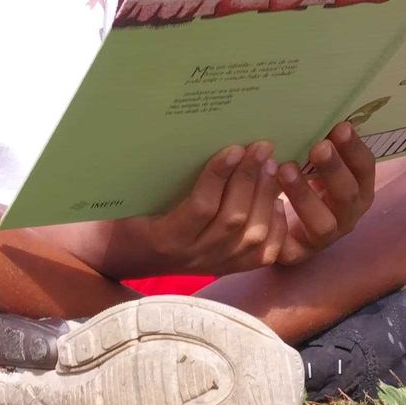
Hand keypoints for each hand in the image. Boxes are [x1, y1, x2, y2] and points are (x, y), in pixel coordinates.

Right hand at [121, 142, 289, 276]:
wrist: (127, 254)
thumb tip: (194, 136)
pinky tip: (278, 202)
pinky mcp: (228, 268)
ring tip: (270, 166)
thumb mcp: (136, 195)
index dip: (219, 176)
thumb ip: (162, 175)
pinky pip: (263, 254)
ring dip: (265, 197)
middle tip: (261, 148)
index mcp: (165, 237)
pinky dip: (275, 227)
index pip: (200, 207)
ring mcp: (214, 264)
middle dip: (250, 179)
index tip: (233, 148)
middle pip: (233, 218)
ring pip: (252, 235)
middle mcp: (193, 255)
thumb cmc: (128, 215)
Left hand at [272, 123, 375, 264]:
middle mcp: (346, 215)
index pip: (365, 170)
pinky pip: (293, 244)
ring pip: (323, 223)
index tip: (341, 127)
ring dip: (305, 195)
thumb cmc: (298, 183)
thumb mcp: (310, 163)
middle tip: (318, 147)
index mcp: (356, 190)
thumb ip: (318, 144)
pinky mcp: (297, 254)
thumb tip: (311, 105)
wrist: (275, 227)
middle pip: (349, 195)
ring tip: (285, 169)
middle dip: (335, 170)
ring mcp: (324, 238)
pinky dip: (281, 223)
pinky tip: (269, 202)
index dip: (355, 150)